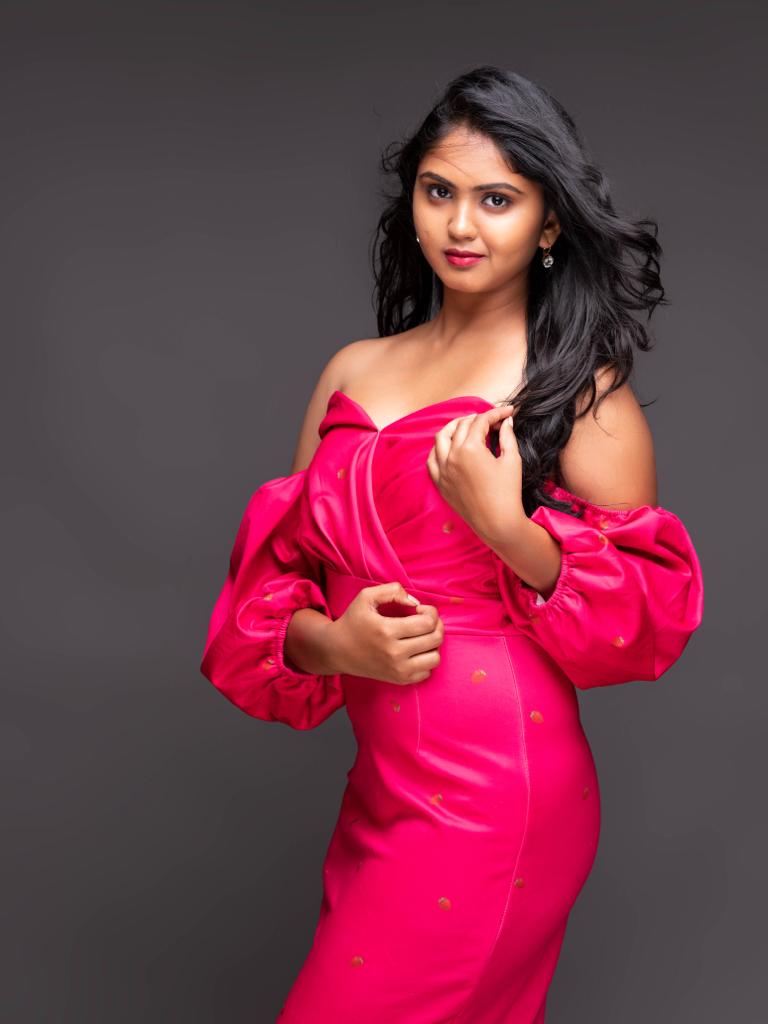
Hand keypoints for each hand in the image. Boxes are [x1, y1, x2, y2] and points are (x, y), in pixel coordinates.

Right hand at [331, 582, 444, 684]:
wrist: (337, 651)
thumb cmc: (353, 621)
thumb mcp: (366, 596)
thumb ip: (392, 591)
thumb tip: (415, 602)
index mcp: (387, 630)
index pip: (428, 622)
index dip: (431, 611)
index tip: (419, 609)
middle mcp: (394, 653)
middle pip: (435, 639)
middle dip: (436, 625)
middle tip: (424, 620)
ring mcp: (398, 670)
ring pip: (435, 658)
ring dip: (433, 644)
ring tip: (421, 636)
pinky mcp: (399, 680)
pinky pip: (427, 672)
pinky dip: (426, 660)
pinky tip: (415, 651)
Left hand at [426, 405, 525, 544]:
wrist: (497, 523)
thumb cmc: (508, 493)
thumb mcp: (512, 460)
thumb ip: (507, 436)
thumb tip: (506, 422)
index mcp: (470, 448)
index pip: (481, 421)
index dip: (496, 413)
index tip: (508, 413)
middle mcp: (452, 456)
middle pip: (462, 426)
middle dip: (478, 419)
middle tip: (493, 421)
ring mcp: (442, 470)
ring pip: (441, 438)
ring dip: (454, 427)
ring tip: (467, 426)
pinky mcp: (440, 483)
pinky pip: (432, 460)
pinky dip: (439, 449)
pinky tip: (449, 447)